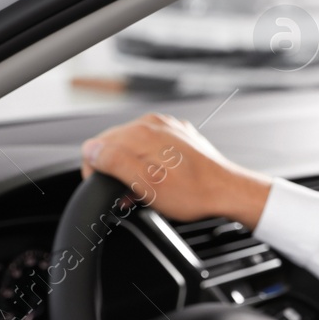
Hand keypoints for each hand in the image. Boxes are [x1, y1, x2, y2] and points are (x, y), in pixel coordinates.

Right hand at [80, 112, 272, 226]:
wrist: (228, 192)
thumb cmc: (194, 193)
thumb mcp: (146, 184)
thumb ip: (114, 163)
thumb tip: (91, 150)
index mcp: (142, 131)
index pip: (96, 145)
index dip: (96, 172)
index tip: (107, 190)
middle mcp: (154, 124)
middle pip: (113, 146)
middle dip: (114, 171)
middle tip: (128, 195)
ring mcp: (167, 129)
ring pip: (132, 147)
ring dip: (131, 170)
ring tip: (145, 191)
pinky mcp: (178, 138)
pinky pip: (151, 148)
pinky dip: (148, 165)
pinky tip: (158, 181)